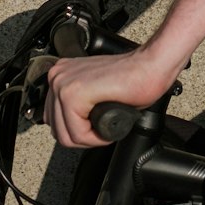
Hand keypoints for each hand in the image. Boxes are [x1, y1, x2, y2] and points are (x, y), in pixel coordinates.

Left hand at [44, 48, 176, 149]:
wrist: (151, 67)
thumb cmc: (132, 79)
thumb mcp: (92, 92)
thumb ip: (75, 103)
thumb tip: (64, 124)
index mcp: (61, 73)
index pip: (53, 120)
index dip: (79, 129)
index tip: (97, 121)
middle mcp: (58, 75)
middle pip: (57, 131)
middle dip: (83, 136)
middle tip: (104, 124)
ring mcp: (64, 83)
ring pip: (66, 135)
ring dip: (90, 137)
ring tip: (108, 120)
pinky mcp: (73, 93)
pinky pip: (77, 134)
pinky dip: (95, 137)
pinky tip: (109, 120)